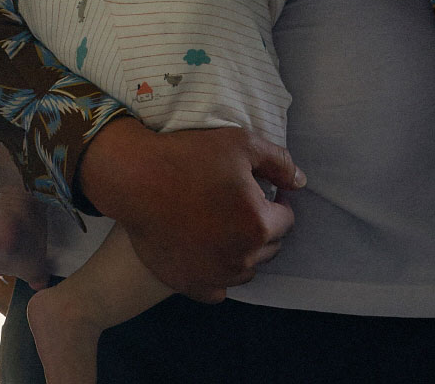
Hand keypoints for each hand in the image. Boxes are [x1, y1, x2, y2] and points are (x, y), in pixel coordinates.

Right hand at [76, 117, 301, 301]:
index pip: (286, 220)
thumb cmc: (187, 157)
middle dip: (262, 227)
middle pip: (269, 248)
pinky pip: (217, 289)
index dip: (278, 202)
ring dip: (242, 251)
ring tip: (223, 228)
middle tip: (239, 206)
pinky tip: (208, 254)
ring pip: (245, 270)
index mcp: (259, 224)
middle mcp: (242, 257)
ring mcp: (216, 276)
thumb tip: (300, 183)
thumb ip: (278, 163)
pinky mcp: (191, 285)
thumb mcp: (240, 144)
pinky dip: (217, 275)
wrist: (134, 178)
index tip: (261, 191)